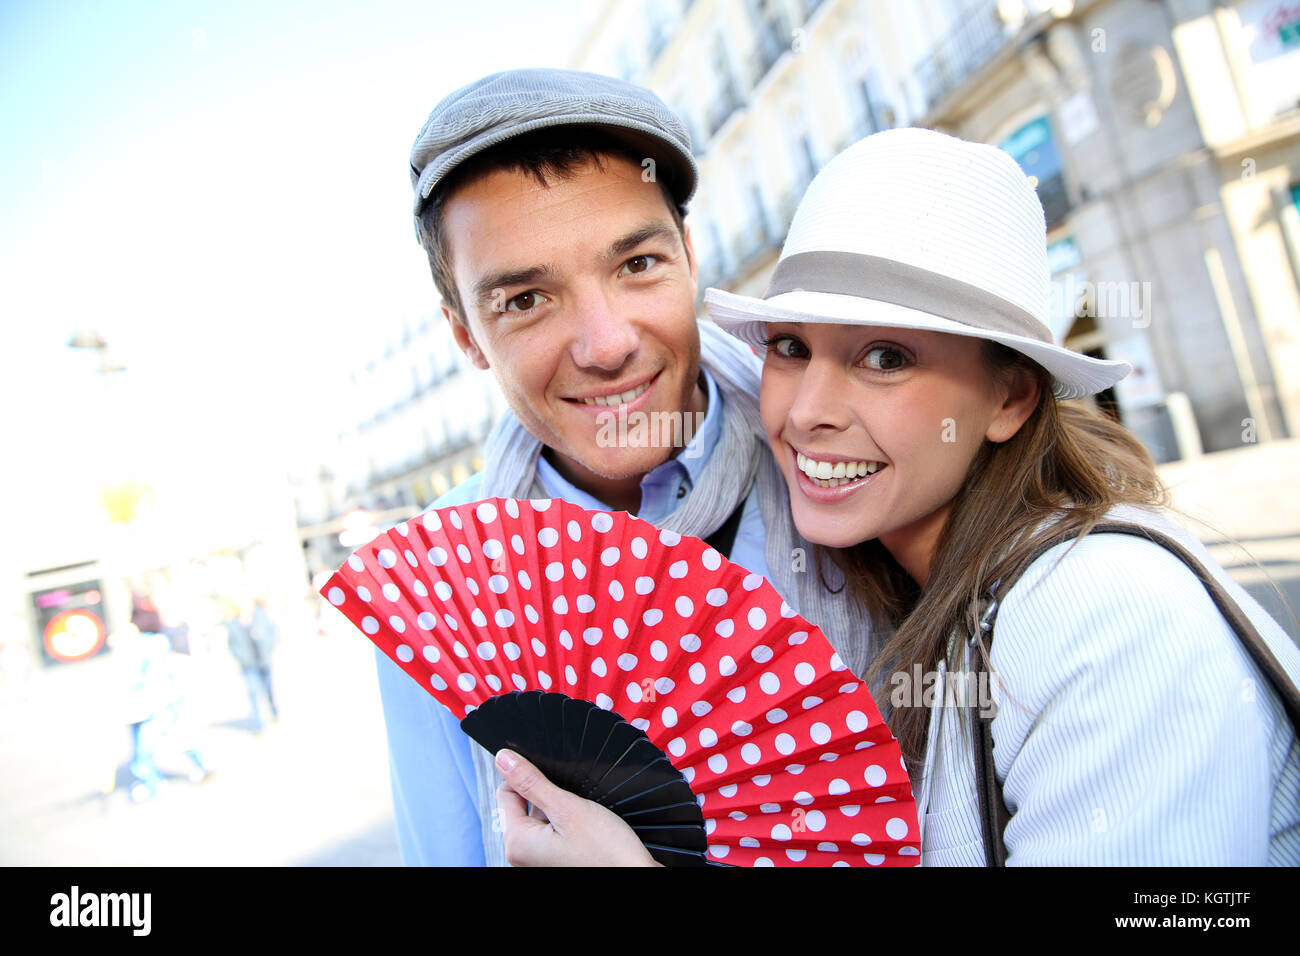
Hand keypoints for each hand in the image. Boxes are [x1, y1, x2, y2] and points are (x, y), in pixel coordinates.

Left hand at [495, 749, 659, 866]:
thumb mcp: (567, 808)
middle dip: (546, 797)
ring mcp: (538, 861)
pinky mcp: (553, 862)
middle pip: (523, 807)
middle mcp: (522, 857)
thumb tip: (505, 760)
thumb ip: (532, 782)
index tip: (549, 776)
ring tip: (582, 818)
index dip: (528, 778)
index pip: (506, 793)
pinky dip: (565, 825)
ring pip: (540, 819)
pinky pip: (551, 834)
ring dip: (558, 811)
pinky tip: (584, 829)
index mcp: (518, 844)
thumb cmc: (607, 853)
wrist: (633, 875)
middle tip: (571, 803)